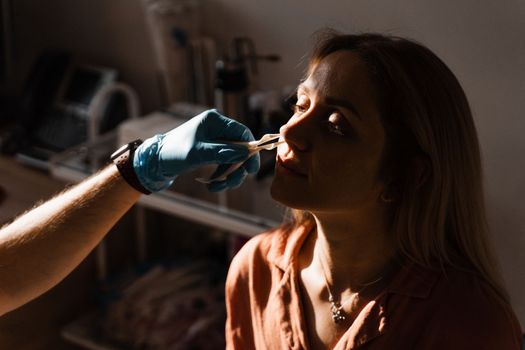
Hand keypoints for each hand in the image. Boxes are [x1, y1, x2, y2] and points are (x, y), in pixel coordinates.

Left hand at [133, 109, 259, 191]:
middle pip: (240, 148)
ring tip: (217, 187)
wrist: (155, 161)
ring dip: (229, 176)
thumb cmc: (173, 152)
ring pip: (234, 159)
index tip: (251, 168)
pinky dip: (222, 176)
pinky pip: (225, 164)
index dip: (250, 150)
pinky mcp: (212, 151)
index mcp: (214, 121)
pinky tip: (212, 185)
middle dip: (237, 168)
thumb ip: (222, 152)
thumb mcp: (197, 153)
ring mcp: (215, 140)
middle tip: (232, 183)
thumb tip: (245, 153)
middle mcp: (217, 128)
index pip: (241, 132)